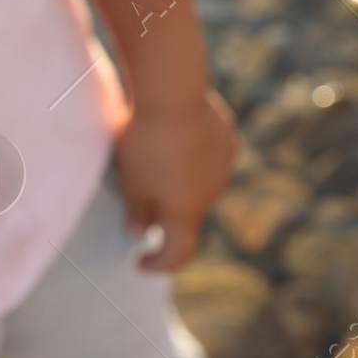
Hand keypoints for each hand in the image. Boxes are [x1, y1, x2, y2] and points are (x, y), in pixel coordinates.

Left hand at [114, 88, 238, 270]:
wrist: (173, 93)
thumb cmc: (146, 144)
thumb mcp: (131, 184)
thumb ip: (137, 212)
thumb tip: (140, 232)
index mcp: (188, 212)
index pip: (179, 252)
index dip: (159, 264)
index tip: (140, 263)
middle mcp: (212, 193)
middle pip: (187, 213)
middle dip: (163, 214)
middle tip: (137, 200)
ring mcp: (223, 164)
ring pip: (199, 182)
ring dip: (178, 180)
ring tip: (152, 159)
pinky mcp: (226, 136)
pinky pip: (210, 153)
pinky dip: (194, 155)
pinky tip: (178, 139)